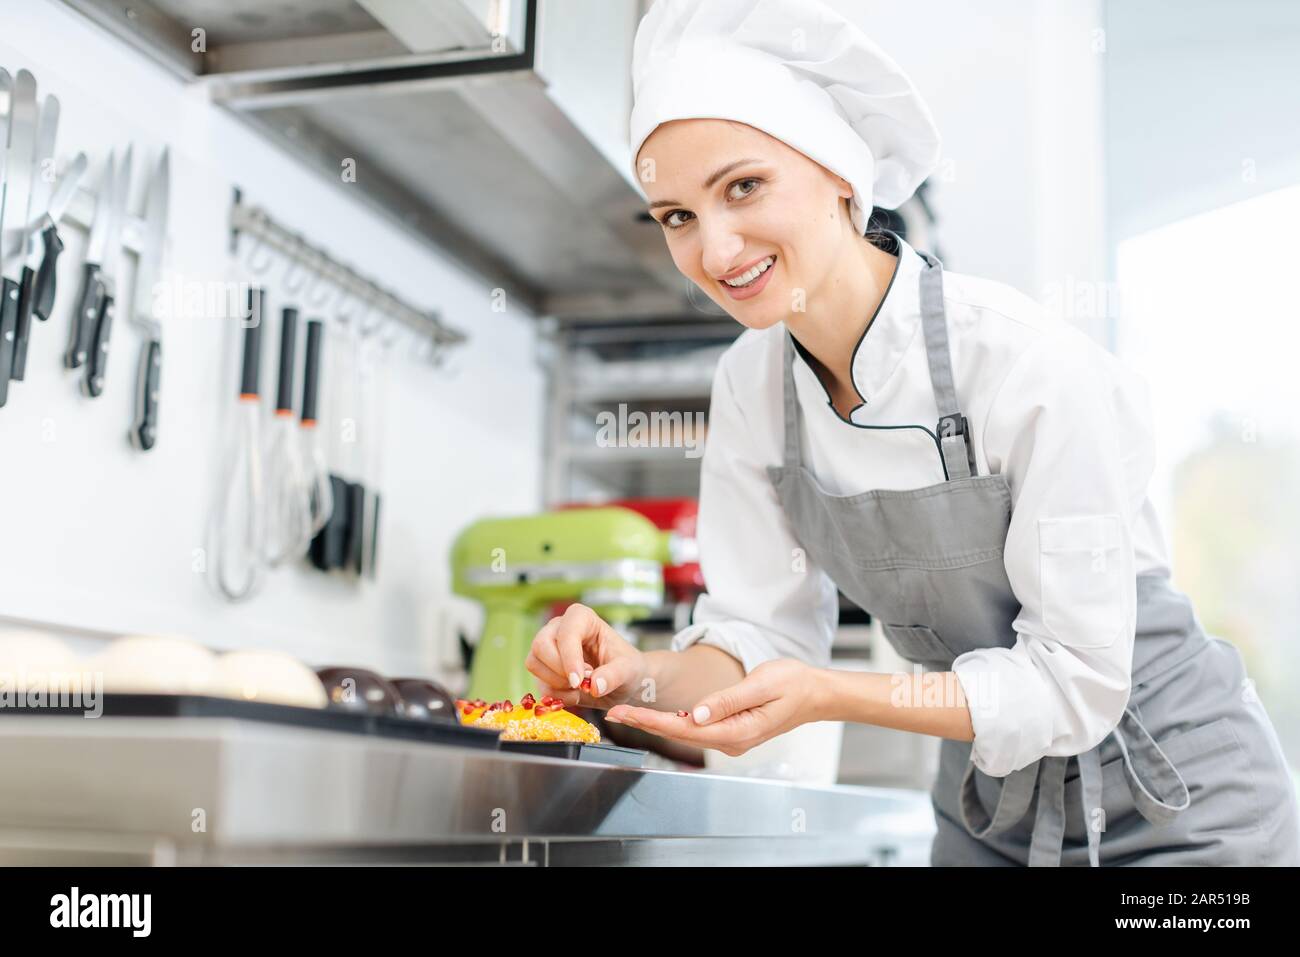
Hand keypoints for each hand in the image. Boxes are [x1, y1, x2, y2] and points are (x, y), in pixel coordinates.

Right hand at [525, 603, 646, 708]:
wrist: (621, 682)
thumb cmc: (626, 667)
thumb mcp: (628, 670)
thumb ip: (614, 675)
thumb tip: (595, 685)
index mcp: (581, 618)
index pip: (566, 633)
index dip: (569, 658)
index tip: (580, 681)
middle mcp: (559, 628)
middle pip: (540, 645)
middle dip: (559, 671)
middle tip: (582, 684)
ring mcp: (547, 647)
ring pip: (534, 663)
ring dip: (556, 684)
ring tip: (581, 689)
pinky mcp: (543, 668)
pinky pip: (537, 683)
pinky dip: (555, 695)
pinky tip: (575, 695)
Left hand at [604, 658, 828, 755]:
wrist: (815, 693)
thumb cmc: (792, 684)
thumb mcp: (760, 685)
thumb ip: (726, 701)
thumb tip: (694, 714)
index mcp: (736, 732)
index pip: (684, 729)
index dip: (652, 721)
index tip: (626, 713)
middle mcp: (730, 740)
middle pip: (680, 733)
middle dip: (646, 723)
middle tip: (614, 713)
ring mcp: (731, 737)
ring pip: (686, 732)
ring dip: (657, 722)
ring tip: (628, 713)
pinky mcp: (731, 730)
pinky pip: (698, 728)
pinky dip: (674, 721)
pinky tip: (658, 715)